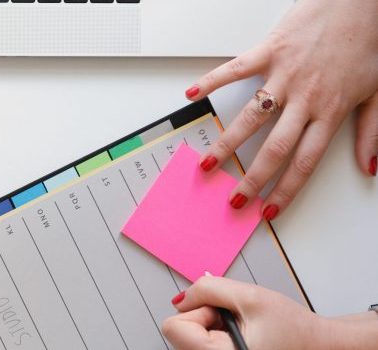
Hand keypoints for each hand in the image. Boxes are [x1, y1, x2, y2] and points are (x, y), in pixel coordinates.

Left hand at [162, 277, 323, 349]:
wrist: (320, 346)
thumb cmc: (294, 329)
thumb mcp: (251, 297)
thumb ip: (209, 290)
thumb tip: (182, 297)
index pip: (173, 327)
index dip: (196, 311)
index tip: (222, 312)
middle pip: (179, 332)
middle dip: (205, 318)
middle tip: (238, 320)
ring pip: (189, 337)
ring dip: (211, 326)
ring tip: (242, 329)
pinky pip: (200, 343)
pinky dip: (215, 334)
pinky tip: (239, 335)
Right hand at [185, 0, 377, 219]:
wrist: (359, 1)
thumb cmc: (368, 42)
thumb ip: (372, 132)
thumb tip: (369, 167)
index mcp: (330, 111)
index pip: (305, 162)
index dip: (286, 190)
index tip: (269, 210)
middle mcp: (305, 98)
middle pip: (273, 149)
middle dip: (251, 180)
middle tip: (233, 199)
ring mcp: (283, 75)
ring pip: (250, 118)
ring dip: (227, 144)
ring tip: (208, 163)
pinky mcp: (269, 51)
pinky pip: (234, 70)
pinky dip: (210, 81)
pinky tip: (192, 95)